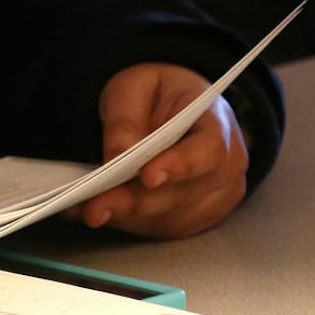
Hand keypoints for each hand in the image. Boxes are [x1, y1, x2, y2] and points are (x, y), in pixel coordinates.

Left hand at [73, 63, 247, 238]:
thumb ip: (126, 119)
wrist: (177, 108)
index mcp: (218, 124)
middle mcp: (226, 167)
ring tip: (88, 211)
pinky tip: (99, 213)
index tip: (147, 176)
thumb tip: (117, 156)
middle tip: (94, 208)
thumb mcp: (135, 87)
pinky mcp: (196, 216)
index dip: (180, 166)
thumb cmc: (160, 95)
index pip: (209, 151)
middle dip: (136, 201)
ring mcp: (216, 197)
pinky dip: (129, 223)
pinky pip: (162, 227)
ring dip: (127, 218)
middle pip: (184, 193)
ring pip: (171, 217)